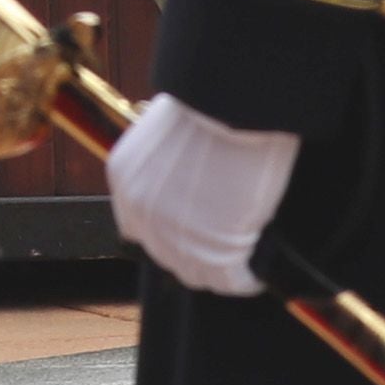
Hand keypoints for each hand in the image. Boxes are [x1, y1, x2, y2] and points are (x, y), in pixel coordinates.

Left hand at [105, 92, 299, 299]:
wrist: (229, 107)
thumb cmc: (210, 102)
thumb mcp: (170, 126)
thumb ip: (169, 158)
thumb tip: (191, 170)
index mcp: (126, 181)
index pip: (140, 228)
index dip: (170, 231)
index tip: (194, 228)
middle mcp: (142, 215)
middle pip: (169, 256)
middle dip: (196, 253)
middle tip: (226, 246)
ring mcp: (175, 239)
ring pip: (199, 274)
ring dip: (222, 270)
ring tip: (246, 263)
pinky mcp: (213, 254)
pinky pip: (231, 281)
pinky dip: (247, 280)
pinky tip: (259, 273)